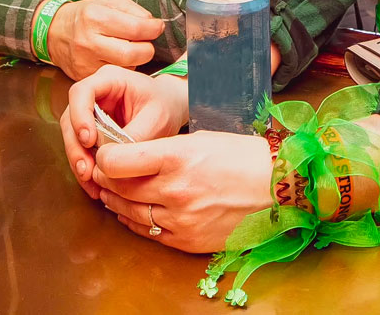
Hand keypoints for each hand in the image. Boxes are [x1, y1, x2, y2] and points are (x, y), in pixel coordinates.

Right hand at [47, 0, 164, 79]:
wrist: (53, 32)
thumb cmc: (84, 15)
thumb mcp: (107, 2)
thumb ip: (133, 10)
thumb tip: (152, 24)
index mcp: (95, 17)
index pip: (136, 28)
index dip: (153, 29)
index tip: (157, 27)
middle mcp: (89, 41)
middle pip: (133, 54)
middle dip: (147, 49)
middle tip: (146, 42)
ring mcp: (86, 62)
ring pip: (126, 67)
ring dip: (135, 59)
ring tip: (129, 48)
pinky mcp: (86, 76)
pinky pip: (115, 75)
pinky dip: (123, 68)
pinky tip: (117, 58)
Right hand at [60, 65, 188, 197]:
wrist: (170, 109)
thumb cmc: (165, 106)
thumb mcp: (157, 119)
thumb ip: (135, 136)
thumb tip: (112, 159)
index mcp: (110, 79)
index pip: (82, 92)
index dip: (80, 116)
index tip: (89, 140)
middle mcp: (95, 93)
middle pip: (71, 117)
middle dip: (75, 146)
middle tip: (86, 169)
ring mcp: (91, 111)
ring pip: (72, 135)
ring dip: (78, 159)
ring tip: (90, 181)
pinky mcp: (92, 129)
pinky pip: (81, 148)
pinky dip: (86, 166)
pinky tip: (93, 183)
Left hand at [93, 132, 272, 253]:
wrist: (278, 188)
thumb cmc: (240, 156)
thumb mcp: (199, 139)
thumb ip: (161, 150)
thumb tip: (128, 156)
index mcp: (177, 157)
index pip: (117, 161)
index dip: (104, 156)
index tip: (105, 153)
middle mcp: (175, 190)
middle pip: (119, 187)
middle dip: (105, 178)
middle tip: (102, 172)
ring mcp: (180, 219)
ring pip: (129, 212)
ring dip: (116, 201)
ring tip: (113, 191)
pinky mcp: (187, 240)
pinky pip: (148, 233)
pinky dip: (134, 221)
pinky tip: (131, 212)